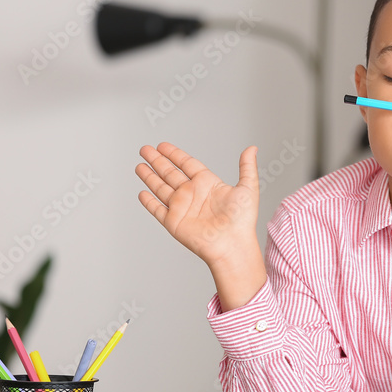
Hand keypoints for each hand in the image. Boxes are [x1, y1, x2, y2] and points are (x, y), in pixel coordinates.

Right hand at [136, 143, 259, 267]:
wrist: (232, 245)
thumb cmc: (242, 220)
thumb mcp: (248, 188)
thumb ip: (247, 167)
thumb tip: (252, 148)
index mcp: (208, 184)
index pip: (187, 164)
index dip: (174, 154)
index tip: (162, 146)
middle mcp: (193, 194)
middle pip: (170, 173)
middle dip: (157, 160)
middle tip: (145, 149)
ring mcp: (182, 208)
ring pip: (160, 188)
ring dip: (149, 177)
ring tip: (139, 165)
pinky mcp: (173, 222)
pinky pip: (157, 209)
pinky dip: (149, 202)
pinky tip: (142, 193)